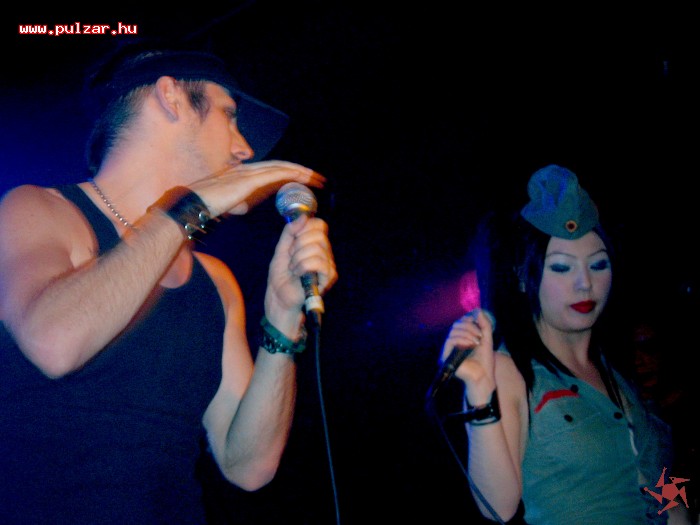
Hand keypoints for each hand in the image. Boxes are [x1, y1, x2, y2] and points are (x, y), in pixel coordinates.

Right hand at [190, 160, 325, 216]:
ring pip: (281, 168)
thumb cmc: (207, 206)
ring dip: (301, 172)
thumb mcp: (227, 203)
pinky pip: (274, 174)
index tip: (305, 179)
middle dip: (302, 172)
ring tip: (316, 178)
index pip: (273, 170)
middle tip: (318, 178)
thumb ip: (238, 202)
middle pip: (281, 166)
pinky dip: (290, 174)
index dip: (291, 173)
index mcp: (244, 173)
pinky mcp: (248, 180)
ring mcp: (248, 172)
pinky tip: (302, 177)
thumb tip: (241, 206)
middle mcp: (248, 169)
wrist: (193, 204)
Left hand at [264, 215, 337, 332]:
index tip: (293, 239)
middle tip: (291, 256)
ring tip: (293, 268)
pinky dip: (303, 266)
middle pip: (318, 234)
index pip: (319, 225)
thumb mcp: (281, 249)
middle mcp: (325, 252)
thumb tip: (303, 216)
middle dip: (298, 244)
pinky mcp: (328, 277)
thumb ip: (290, 232)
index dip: (305, 228)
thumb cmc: (281, 275)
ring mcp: (328, 264)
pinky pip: (318, 262)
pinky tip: (298, 274)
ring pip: (317, 248)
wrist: (278, 296)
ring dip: (298, 258)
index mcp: (315, 244)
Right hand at [441, 309, 494, 385]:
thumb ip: (484, 324)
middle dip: (470, 327)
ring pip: (454, 331)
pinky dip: (462, 340)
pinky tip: (471, 345)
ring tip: (477, 342)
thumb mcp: (487, 338)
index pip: (461, 322)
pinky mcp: (446, 355)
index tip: (479, 324)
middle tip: (480, 336)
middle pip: (457, 324)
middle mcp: (453, 342)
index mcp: (462, 337)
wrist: (483, 376)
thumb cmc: (485, 360)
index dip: (469, 320)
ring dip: (468, 334)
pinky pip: (450, 340)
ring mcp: (449, 349)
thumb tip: (478, 310)